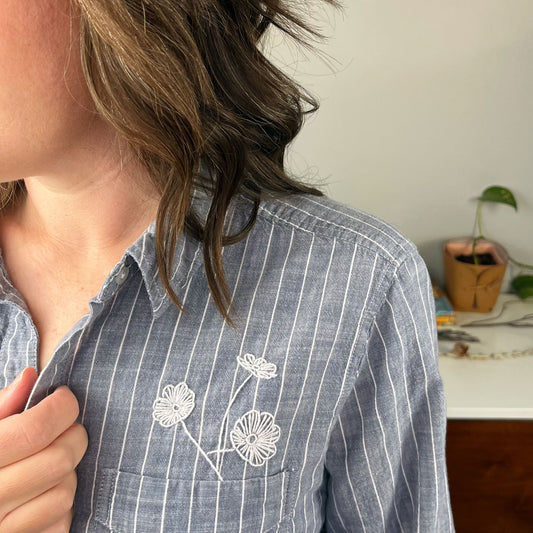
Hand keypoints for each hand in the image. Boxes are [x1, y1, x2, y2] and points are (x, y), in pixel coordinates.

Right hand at [0, 368, 87, 532]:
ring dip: (67, 473)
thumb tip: (30, 376)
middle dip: (72, 436)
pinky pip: (61, 523)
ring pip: (65, 492)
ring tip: (49, 462)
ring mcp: (3, 530)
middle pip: (59, 459)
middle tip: (64, 429)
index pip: (35, 430)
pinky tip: (43, 494)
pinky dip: (60, 506)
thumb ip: (0, 407)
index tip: (63, 399)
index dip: (61, 407)